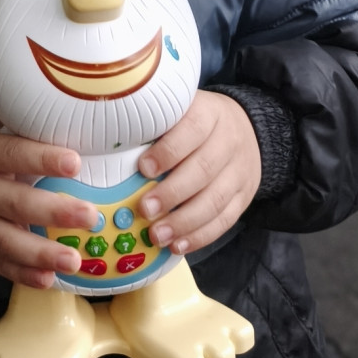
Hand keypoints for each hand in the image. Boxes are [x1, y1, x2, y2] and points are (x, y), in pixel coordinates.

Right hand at [0, 96, 100, 288]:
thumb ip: (15, 108)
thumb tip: (62, 92)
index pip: (12, 154)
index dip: (43, 158)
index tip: (75, 162)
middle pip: (14, 203)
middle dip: (53, 211)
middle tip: (90, 216)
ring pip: (6, 241)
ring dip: (41, 253)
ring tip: (74, 260)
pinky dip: (22, 274)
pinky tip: (49, 280)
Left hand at [136, 91, 261, 254]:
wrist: (246, 129)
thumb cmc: (199, 124)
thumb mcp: (182, 111)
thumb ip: (156, 125)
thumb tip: (111, 148)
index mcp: (210, 115)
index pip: (193, 129)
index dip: (168, 151)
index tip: (144, 168)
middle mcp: (229, 142)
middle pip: (204, 169)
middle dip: (172, 193)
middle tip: (145, 209)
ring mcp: (239, 171)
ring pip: (215, 200)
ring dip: (184, 222)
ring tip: (157, 235)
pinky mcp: (244, 197)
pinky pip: (224, 220)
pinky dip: (200, 236)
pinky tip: (178, 245)